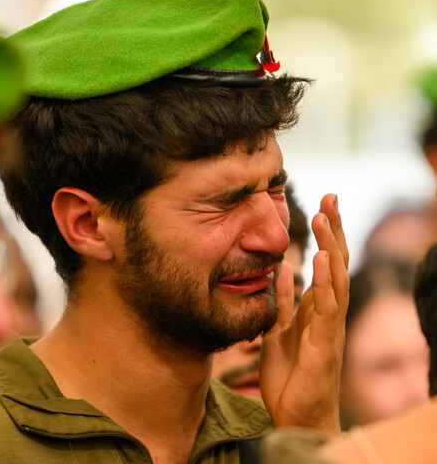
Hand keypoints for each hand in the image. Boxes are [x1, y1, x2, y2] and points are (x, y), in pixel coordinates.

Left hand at [259, 193, 349, 435]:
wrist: (296, 416)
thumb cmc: (291, 377)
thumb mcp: (278, 331)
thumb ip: (281, 303)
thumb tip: (279, 272)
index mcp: (317, 309)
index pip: (325, 265)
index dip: (326, 236)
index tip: (323, 205)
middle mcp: (327, 314)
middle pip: (335, 264)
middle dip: (334, 230)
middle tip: (332, 196)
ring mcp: (329, 328)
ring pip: (334, 279)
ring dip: (330, 247)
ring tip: (325, 217)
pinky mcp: (324, 344)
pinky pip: (326, 308)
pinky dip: (323, 282)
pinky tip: (320, 259)